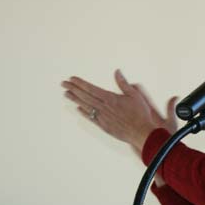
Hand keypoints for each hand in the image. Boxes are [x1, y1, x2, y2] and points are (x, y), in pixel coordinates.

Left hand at [62, 70, 178, 153]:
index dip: (80, 83)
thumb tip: (117, 72)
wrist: (141, 132)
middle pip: (85, 96)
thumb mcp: (134, 95)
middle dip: (73, 89)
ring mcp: (102, 117)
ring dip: (75, 99)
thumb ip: (123, 83)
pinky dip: (84, 112)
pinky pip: (91, 118)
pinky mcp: (104, 126)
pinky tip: (78, 108)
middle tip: (63, 84)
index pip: (91, 89)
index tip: (72, 79)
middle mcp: (104, 107)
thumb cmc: (140, 114)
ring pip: (85, 106)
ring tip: (66, 94)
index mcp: (110, 98)